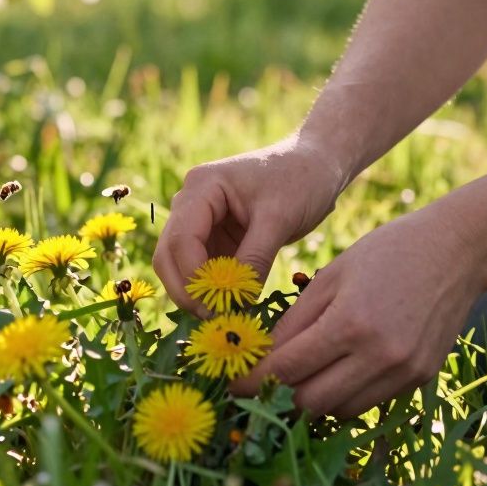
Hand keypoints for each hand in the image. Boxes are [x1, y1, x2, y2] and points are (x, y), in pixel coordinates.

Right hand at [152, 136, 346, 316]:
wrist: (317, 166)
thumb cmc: (301, 180)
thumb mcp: (279, 219)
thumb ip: (255, 257)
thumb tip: (237, 301)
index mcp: (202, 187)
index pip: (181, 239)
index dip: (193, 277)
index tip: (216, 307)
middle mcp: (191, 202)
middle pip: (169, 254)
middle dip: (186, 289)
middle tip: (213, 319)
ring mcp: (200, 221)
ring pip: (180, 265)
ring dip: (196, 292)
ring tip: (224, 316)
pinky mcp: (214, 237)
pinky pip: (202, 268)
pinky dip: (211, 289)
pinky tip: (230, 306)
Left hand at [230, 208, 486, 417]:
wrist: (456, 251)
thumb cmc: (387, 252)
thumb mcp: (331, 275)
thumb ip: (295, 319)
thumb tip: (262, 354)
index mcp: (349, 323)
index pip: (288, 368)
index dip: (253, 380)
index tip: (232, 383)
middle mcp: (379, 356)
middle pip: (311, 401)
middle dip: (280, 395)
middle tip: (261, 383)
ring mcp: (404, 372)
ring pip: (340, 410)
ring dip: (313, 399)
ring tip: (297, 378)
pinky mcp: (421, 379)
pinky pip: (369, 402)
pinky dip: (345, 395)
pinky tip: (335, 373)